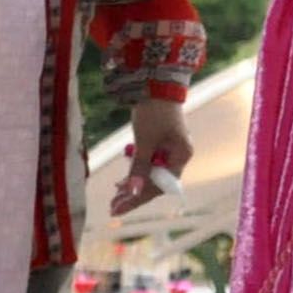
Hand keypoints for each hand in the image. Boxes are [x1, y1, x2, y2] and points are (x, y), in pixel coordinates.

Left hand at [108, 93, 195, 213]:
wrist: (156, 84)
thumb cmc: (154, 112)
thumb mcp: (145, 142)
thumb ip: (140, 168)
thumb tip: (133, 192)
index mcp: (180, 156)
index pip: (159, 185)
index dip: (138, 198)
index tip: (118, 208)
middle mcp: (178, 157)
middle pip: (155, 183)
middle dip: (134, 195)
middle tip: (112, 207)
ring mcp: (169, 151)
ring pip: (150, 175)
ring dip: (133, 185)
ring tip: (114, 197)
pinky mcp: (160, 144)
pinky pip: (148, 165)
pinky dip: (135, 172)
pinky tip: (121, 183)